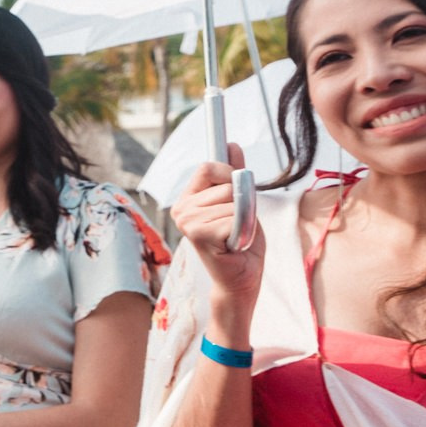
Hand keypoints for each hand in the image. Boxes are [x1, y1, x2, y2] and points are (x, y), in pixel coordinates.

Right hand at [170, 144, 265, 313]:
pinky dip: (243, 231)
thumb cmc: (240, 244)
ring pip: (232, 201)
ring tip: (236, 237)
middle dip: (241, 201)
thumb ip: (234, 176)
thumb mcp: (240, 204)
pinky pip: (234, 217)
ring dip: (244, 219)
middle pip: (224, 183)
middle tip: (236, 224)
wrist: (241, 280)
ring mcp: (187, 221)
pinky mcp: (198, 234)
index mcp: (188, 199)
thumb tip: (231, 145)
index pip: (208, 167)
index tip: (237, 190)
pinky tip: (235, 245)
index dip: (229, 174)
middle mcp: (182, 209)